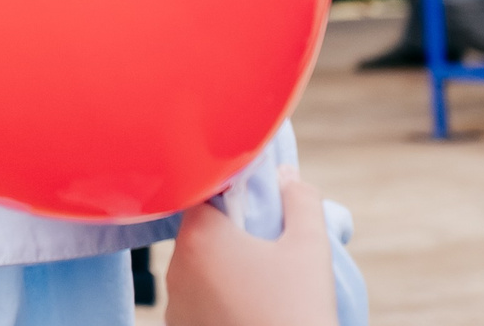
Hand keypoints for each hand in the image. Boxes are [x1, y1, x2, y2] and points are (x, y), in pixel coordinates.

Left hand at [165, 169, 337, 325]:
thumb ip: (300, 201)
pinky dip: (215, 301)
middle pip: (198, 234)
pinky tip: (245, 309)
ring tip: (259, 286)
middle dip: (227, 235)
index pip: (202, 194)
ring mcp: (174, 305)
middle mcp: (175, 268)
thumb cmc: (299, 310)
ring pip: (196, 270)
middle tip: (263, 249)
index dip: (227, 194)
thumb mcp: (309, 248)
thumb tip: (287, 175)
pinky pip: (195, 303)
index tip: (252, 205)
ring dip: (220, 271)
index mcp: (199, 237)